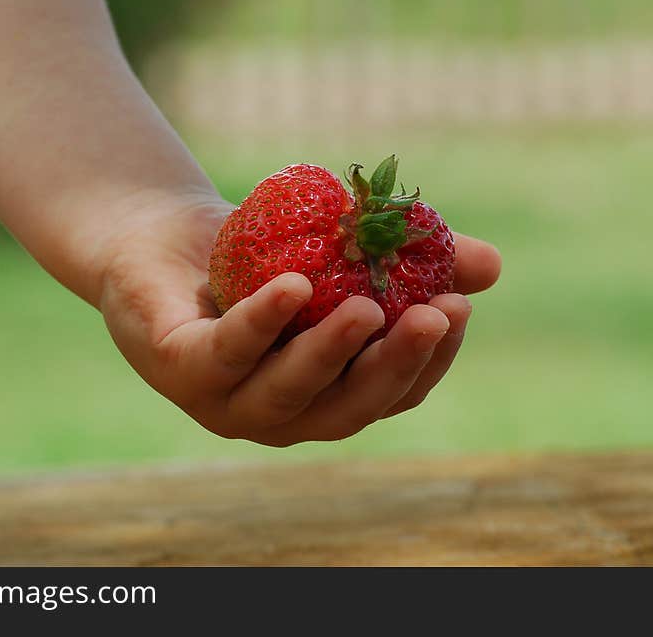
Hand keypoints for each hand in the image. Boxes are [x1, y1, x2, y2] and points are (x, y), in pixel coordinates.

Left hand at [100, 192, 500, 446]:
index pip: (389, 394)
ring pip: (288, 393)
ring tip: (370, 308)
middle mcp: (279, 412)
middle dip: (394, 365)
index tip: (458, 310)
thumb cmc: (258, 254)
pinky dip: (262, 322)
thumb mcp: (337, 251)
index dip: (428, 361)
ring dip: (332, 353)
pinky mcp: (178, 369)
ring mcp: (226, 400)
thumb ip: (407, 262)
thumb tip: (491, 267)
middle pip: (348, 407)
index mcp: (323, 394)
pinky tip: (294, 286)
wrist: (160, 239)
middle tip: (436, 317)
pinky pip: (226, 351)